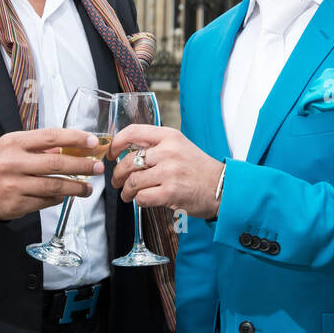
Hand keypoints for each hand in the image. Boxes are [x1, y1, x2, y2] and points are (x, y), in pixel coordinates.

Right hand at [0, 129, 105, 221]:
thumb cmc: (0, 162)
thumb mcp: (15, 146)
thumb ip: (41, 146)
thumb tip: (72, 148)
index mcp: (14, 143)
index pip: (50, 136)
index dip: (74, 138)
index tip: (92, 142)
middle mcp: (13, 163)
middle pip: (56, 163)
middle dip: (82, 166)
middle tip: (98, 168)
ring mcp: (14, 186)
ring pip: (54, 186)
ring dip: (76, 187)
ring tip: (88, 188)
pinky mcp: (16, 205)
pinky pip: (45, 201)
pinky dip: (59, 198)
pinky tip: (66, 195)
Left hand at [109, 125, 223, 219]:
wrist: (221, 187)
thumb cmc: (199, 169)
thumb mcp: (180, 146)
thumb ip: (157, 146)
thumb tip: (127, 153)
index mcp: (170, 136)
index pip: (133, 132)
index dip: (116, 143)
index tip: (111, 153)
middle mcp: (168, 151)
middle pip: (128, 161)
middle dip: (117, 174)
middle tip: (117, 181)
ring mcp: (169, 172)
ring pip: (132, 182)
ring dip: (126, 191)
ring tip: (127, 194)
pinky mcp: (171, 193)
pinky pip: (142, 197)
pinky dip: (138, 200)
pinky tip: (142, 200)